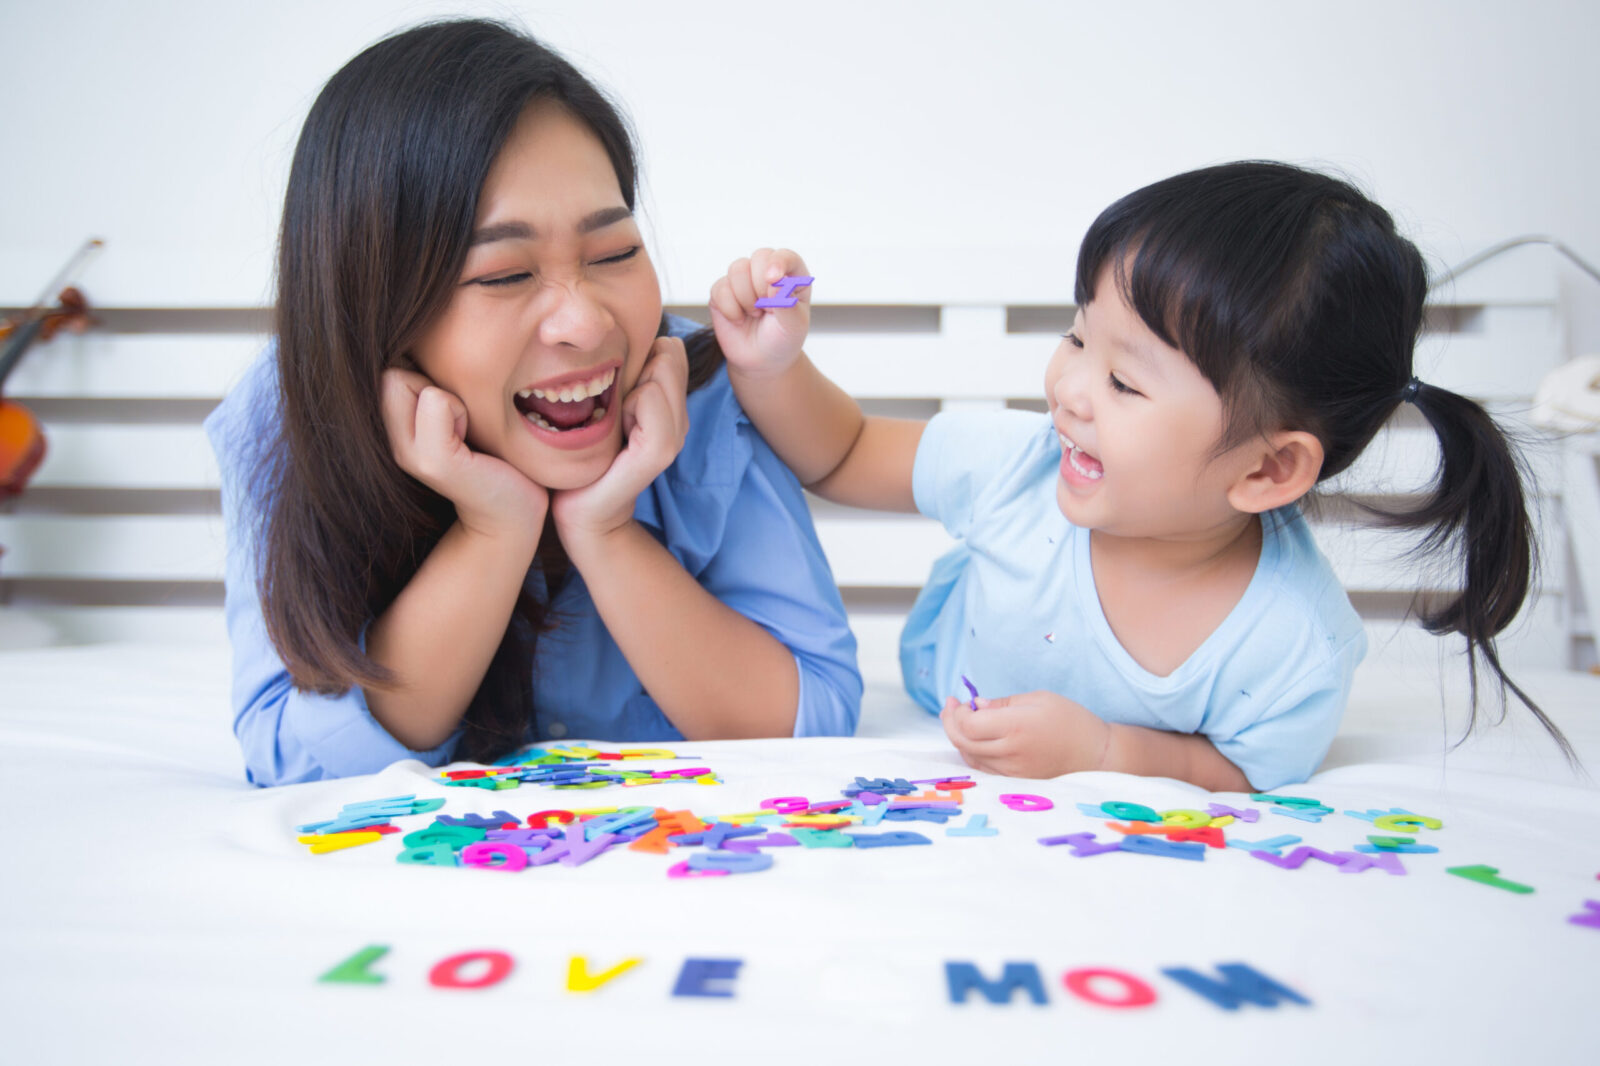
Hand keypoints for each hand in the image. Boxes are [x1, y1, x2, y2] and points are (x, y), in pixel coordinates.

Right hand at [381, 368, 547, 542]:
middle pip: (392, 367)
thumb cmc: (491, 453)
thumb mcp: (456, 408)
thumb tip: (417, 322)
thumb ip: (429, 377)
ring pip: (407, 379)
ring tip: (466, 430)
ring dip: (449, 397)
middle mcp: (389, 437)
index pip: (388, 359)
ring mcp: (406, 452)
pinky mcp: (433, 461)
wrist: (511, 509)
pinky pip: (436, 401)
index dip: (425, 372)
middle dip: (433, 380)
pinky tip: (472, 442)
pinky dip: (458, 411)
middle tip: (462, 420)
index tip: (452, 406)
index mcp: (393, 423)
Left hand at [551, 334, 689, 549]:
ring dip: (630, 390)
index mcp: (669, 407)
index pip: (671, 350)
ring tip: (614, 424)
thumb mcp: (608, 404)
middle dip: (636, 372)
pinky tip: (617, 432)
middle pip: (670, 356)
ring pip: (661, 374)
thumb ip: (628, 374)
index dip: (639, 360)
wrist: (580, 510)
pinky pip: (651, 397)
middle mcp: (679, 420)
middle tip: (613, 411)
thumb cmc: (585, 454)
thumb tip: (644, 336)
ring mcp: (674, 437)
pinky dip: (630, 405)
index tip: (616, 395)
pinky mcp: (659, 451)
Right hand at [709, 247, 811, 381]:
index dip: (778, 262)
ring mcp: (743, 280)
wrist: (762, 362)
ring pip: (737, 269)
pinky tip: (739, 319)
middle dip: (762, 286)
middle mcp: (766, 271)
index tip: (774, 278)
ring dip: (746, 298)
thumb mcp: (793, 326)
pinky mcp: (722, 291)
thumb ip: (786, 303)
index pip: (786, 255)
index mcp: (791, 275)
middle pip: (759, 257)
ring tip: (755, 314)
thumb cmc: (782, 340)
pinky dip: (730, 308)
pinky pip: (720, 288)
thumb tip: (773, 280)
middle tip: (767, 309)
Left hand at [939, 690, 1113, 778]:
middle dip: (950, 723)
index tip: (959, 701)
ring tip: (959, 720)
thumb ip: (1003, 703)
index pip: (969, 725)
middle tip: (951, 706)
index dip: (957, 713)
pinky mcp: (1015, 782)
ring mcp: (1012, 772)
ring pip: (970, 757)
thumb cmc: (1071, 721)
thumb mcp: (1039, 699)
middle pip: (963, 742)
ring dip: (958, 738)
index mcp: (1017, 727)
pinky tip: (974, 739)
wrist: (1097, 756)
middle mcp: (1011, 753)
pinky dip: (972, 752)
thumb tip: (976, 706)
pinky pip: (983, 768)